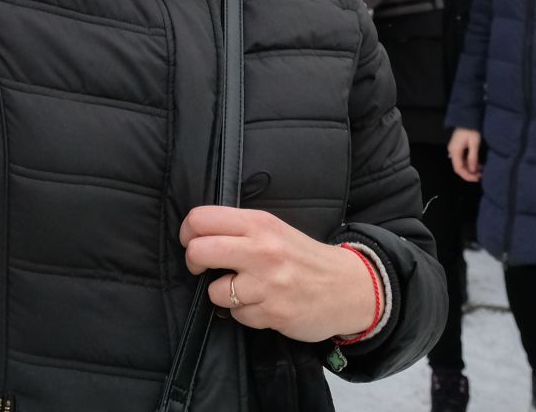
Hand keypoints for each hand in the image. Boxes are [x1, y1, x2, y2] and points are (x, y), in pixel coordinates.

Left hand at [179, 207, 376, 342]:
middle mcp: (262, 249)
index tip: (193, 243)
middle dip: (194, 263)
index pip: (201, 219)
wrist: (348, 287)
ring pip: (215, 291)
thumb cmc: (303, 257)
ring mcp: (268, 282)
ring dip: (224, 295)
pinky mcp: (274, 312)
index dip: (188, 233)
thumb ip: (239, 229)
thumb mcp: (274, 229)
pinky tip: (263, 304)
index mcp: (259, 223)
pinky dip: (245, 313)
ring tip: (245, 290)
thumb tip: (196, 235)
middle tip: (205, 268)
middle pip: (199, 251)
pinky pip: (237, 315)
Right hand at [447, 128, 482, 182]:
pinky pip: (462, 159)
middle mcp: (452, 152)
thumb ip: (473, 158)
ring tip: (481, 171)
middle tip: (480, 176)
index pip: (458, 169)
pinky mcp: (458, 148)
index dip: (467, 176)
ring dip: (470, 169)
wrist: (467, 118)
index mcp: (455, 151)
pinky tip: (477, 165)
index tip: (476, 178)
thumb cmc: (471, 130)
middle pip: (459, 167)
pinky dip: (469, 163)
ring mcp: (454, 150)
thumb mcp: (474, 143)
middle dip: (469, 173)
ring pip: (461, 164)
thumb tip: (473, 170)